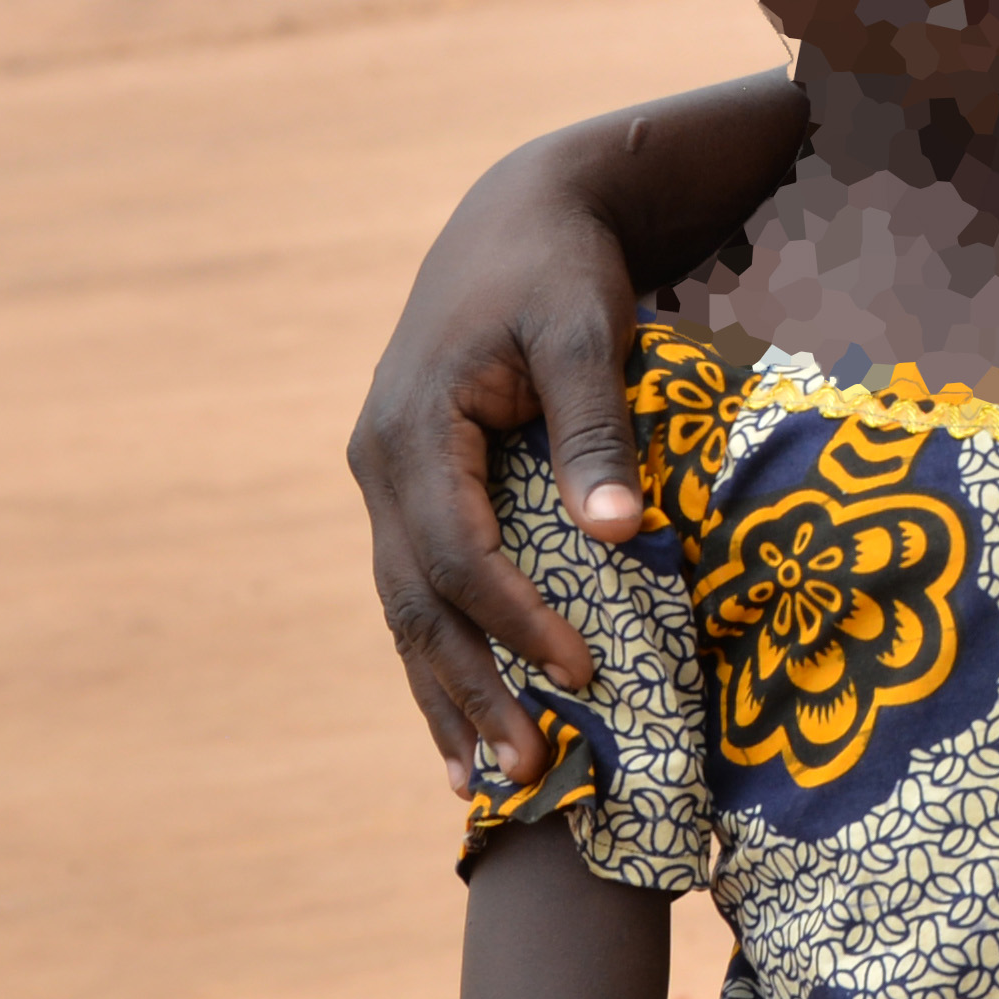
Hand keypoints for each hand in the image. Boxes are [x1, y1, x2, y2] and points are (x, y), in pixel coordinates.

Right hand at [347, 150, 646, 791]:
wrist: (520, 214)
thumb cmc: (561, 269)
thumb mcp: (587, 330)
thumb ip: (596, 428)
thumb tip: (618, 535)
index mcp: (414, 428)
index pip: (460, 555)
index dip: (516, 622)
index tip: (582, 674)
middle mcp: (380, 463)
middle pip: (418, 603)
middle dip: (471, 691)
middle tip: (526, 776)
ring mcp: (385, 479)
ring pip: (405, 609)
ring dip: (444, 694)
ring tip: (482, 785)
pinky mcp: (409, 487)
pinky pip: (417, 586)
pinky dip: (440, 655)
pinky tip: (463, 720)